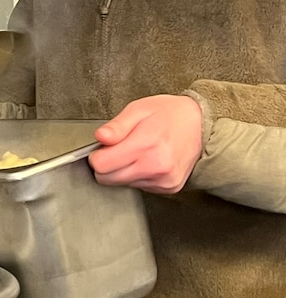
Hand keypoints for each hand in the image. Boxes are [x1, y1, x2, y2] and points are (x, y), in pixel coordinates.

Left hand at [88, 95, 203, 193]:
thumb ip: (117, 126)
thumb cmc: (169, 114)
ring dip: (123, 170)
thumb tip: (100, 137)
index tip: (103, 148)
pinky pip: (139, 187)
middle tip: (119, 148)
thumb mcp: (138, 109)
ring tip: (137, 151)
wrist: (201, 124)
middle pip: (108, 179)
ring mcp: (164, 180)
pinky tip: (147, 160)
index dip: (96, 155)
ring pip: (123, 184)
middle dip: (107, 164)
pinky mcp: (169, 188)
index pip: (101, 166)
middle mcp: (156, 167)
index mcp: (146, 145)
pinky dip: (137, 175)